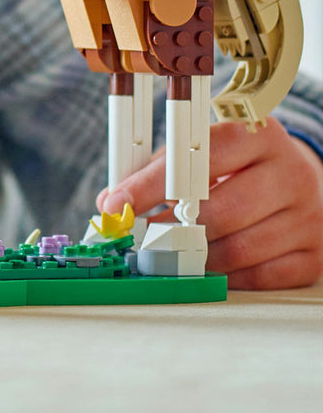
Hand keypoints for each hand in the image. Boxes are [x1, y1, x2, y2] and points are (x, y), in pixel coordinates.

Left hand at [97, 119, 322, 288]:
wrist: (297, 177)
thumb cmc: (235, 164)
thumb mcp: (202, 149)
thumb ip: (156, 169)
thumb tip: (110, 201)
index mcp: (257, 135)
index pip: (198, 158)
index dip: (152, 184)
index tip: (117, 203)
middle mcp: (290, 173)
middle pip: (221, 211)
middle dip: (171, 229)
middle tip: (141, 237)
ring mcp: (309, 216)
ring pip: (239, 249)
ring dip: (195, 258)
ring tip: (168, 253)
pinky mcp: (315, 255)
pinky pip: (263, 277)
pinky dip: (227, 277)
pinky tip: (206, 267)